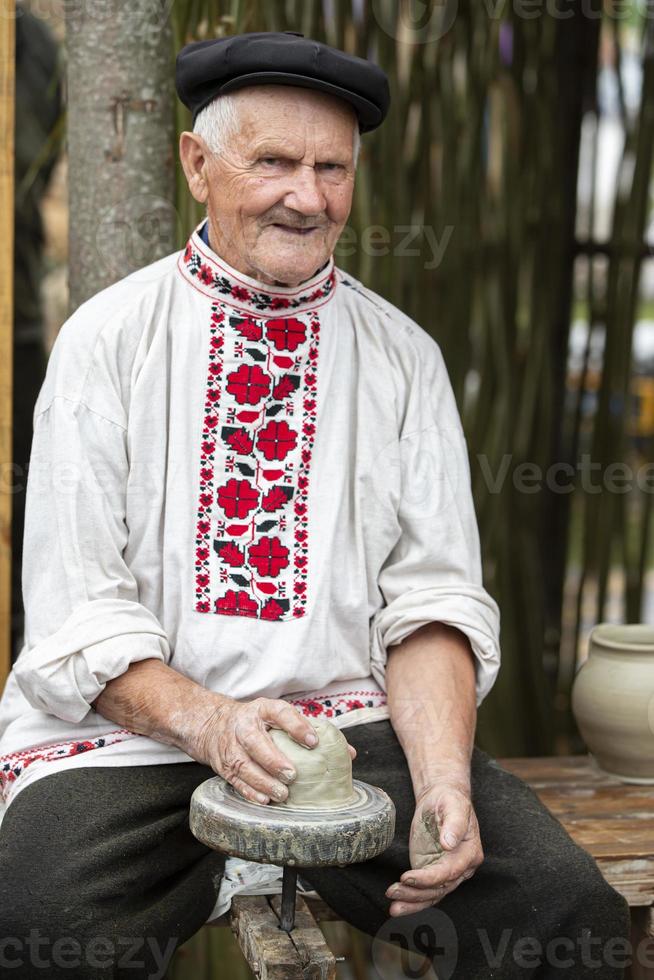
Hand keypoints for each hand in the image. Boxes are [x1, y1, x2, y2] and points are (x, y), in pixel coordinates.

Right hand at [190, 696, 355, 805]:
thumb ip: (310, 733)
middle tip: (293, 775)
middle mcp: (243, 725)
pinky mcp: (223, 765)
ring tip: (282, 793)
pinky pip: (235, 780)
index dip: (296, 726)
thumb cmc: (257, 722)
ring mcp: (230, 745)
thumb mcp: (279, 717)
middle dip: (273, 759)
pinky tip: (264, 799)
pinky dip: (249, 791)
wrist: (213, 725)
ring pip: (243, 765)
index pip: (280, 713)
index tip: (313, 741)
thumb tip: (348, 753)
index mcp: (262, 709)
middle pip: (255, 741)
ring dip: (263, 781)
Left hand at [385, 780, 482, 915]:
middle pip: (440, 888)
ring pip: (432, 895)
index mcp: (470, 853)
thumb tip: (449, 844)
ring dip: (412, 902)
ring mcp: (445, 872)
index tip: (408, 877)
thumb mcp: (454, 805)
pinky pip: (424, 892)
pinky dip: (412, 901)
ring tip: (393, 907)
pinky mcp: (432, 872)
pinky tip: (397, 907)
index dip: (429, 878)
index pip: (450, 871)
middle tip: (393, 892)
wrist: (441, 799)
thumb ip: (454, 824)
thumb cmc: (450, 800)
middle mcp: (461, 868)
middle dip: (416, 894)